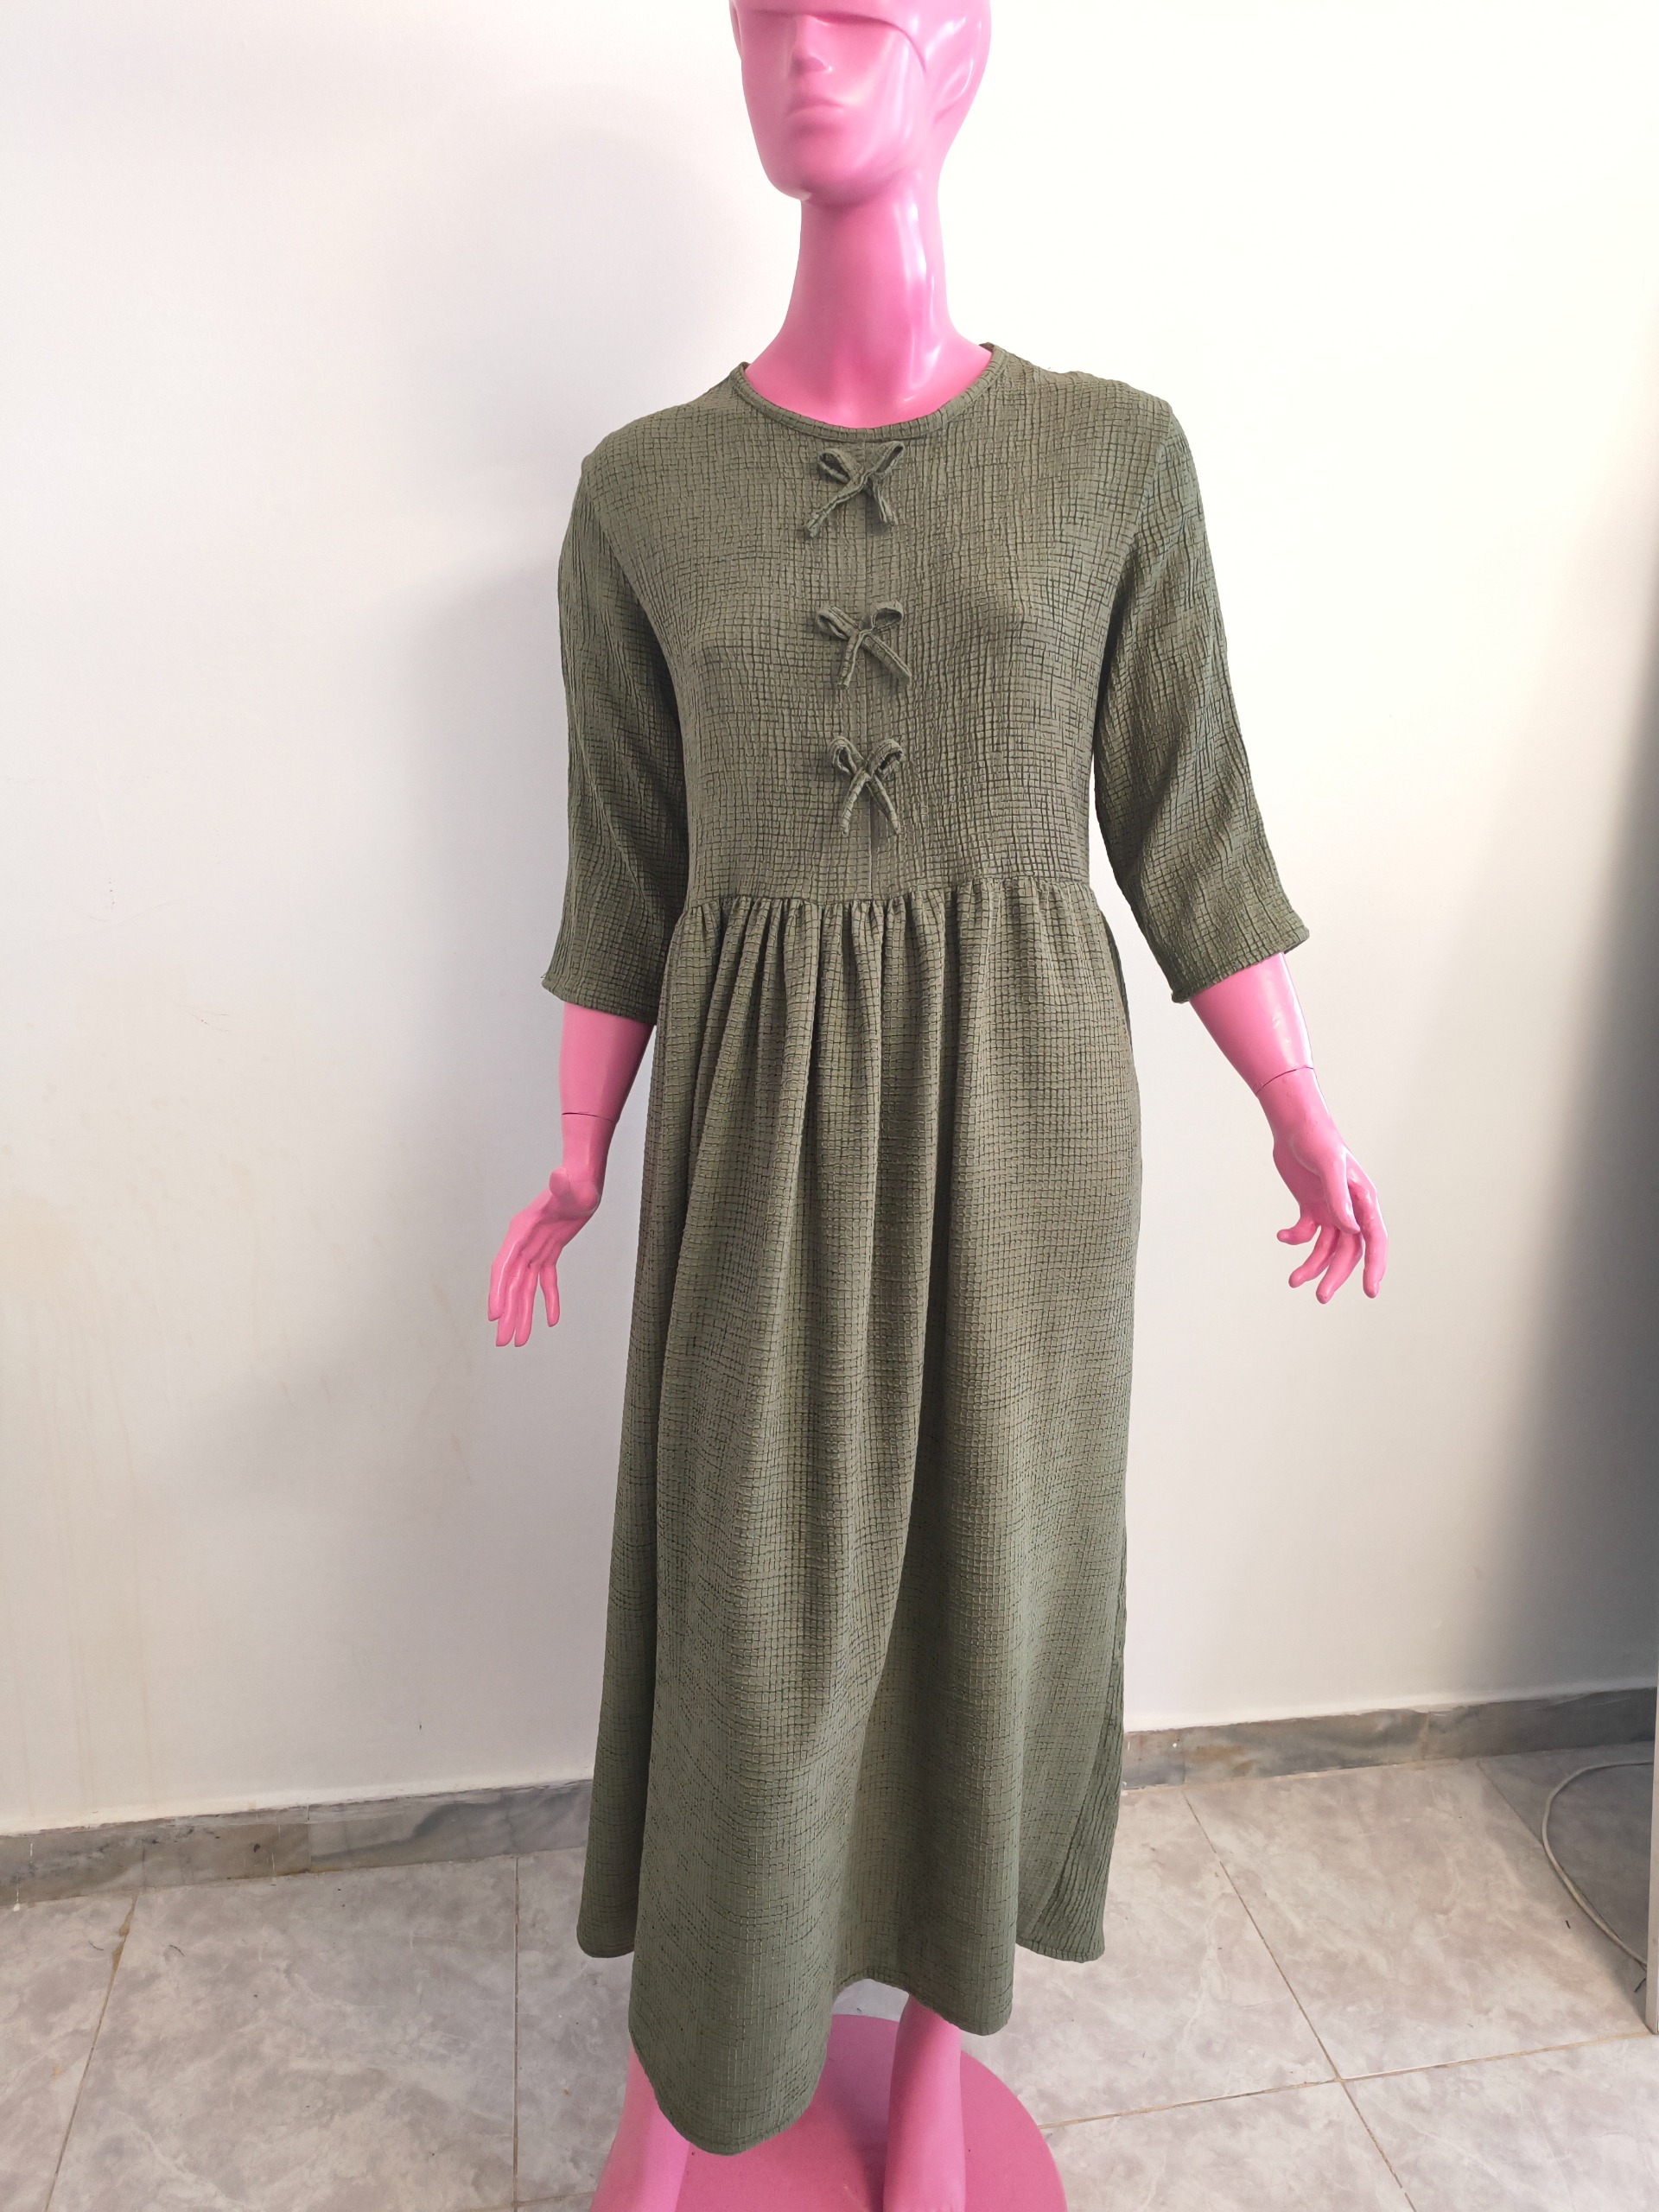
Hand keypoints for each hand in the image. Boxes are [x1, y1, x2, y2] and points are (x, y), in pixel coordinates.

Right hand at [487, 1164, 603, 1347]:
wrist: (582, 1177)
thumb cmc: (577, 1180)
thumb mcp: (572, 1184)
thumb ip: (563, 1184)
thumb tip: (560, 1176)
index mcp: (521, 1230)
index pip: (504, 1266)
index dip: (498, 1291)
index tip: (495, 1316)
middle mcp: (523, 1242)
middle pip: (511, 1284)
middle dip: (507, 1314)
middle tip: (503, 1342)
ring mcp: (535, 1247)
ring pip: (525, 1287)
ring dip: (522, 1313)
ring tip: (519, 1341)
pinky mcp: (549, 1250)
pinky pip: (545, 1280)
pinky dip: (549, 1299)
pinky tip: (552, 1320)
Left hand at [1258, 1068, 1386, 1302]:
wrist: (1293, 1125)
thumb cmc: (1317, 1139)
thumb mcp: (1329, 1166)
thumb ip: (1339, 1198)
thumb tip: (1350, 1229)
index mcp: (1364, 1201)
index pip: (1375, 1240)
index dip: (1375, 1267)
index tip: (1370, 1292)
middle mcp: (1351, 1209)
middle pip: (1348, 1251)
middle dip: (1335, 1275)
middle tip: (1320, 1297)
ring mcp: (1331, 1209)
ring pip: (1326, 1248)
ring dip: (1312, 1265)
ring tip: (1293, 1281)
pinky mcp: (1311, 1207)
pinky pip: (1307, 1233)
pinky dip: (1295, 1239)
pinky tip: (1282, 1235)